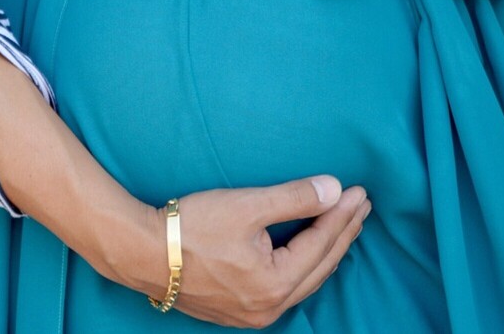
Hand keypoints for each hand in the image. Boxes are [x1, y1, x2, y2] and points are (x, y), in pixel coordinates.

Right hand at [109, 176, 370, 328]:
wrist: (141, 252)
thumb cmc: (190, 227)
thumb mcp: (246, 205)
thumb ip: (294, 198)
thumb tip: (335, 190)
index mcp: (275, 282)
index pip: (321, 242)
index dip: (343, 215)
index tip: (360, 192)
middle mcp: (269, 307)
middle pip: (320, 266)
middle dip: (343, 233)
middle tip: (361, 207)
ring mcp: (252, 314)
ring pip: (305, 281)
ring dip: (326, 251)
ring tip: (344, 227)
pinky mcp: (237, 311)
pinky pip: (286, 290)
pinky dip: (304, 268)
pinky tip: (309, 255)